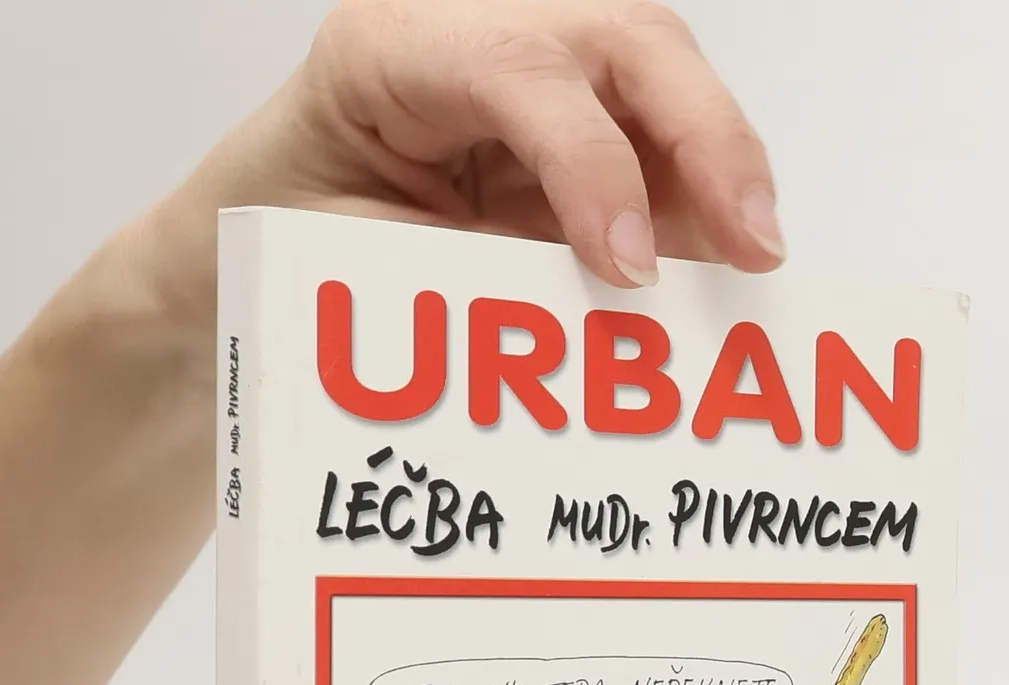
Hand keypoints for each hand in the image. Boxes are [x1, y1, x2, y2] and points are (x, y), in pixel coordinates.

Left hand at [181, 1, 784, 292]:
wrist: (249, 243)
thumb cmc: (287, 246)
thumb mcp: (355, 271)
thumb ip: (467, 282)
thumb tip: (595, 329)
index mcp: (394, 45)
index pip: (519, 70)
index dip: (591, 163)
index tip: (627, 265)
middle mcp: (480, 24)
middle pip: (627, 38)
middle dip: (706, 139)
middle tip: (755, 246)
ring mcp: (539, 61)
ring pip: (663, 76)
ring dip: (723, 168)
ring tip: (759, 261)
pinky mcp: (577, 116)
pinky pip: (662, 142)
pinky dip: (704, 203)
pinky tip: (732, 263)